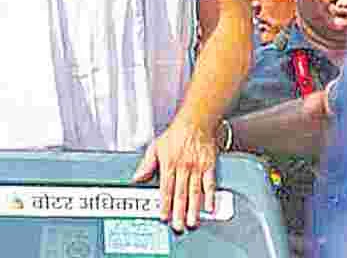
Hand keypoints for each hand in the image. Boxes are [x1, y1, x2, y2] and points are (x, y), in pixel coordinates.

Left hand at [131, 118, 219, 232]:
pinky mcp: (209, 165)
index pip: (165, 189)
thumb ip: (146, 165)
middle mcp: (182, 167)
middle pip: (180, 193)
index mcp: (168, 164)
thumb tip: (136, 177)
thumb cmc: (175, 134)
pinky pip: (210, 183)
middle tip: (178, 226)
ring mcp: (197, 167)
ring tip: (192, 222)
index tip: (163, 216)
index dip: (164, 204)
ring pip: (194, 191)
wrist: (196, 122)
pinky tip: (209, 208)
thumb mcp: (155, 147)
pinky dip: (210, 196)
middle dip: (178, 212)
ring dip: (193, 209)